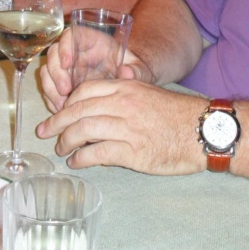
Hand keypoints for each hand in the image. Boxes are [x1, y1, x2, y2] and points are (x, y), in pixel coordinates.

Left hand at [35, 78, 207, 175]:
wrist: (203, 130)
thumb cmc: (177, 113)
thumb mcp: (148, 93)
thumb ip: (123, 94)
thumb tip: (97, 105)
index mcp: (126, 87)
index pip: (84, 90)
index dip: (66, 103)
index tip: (56, 113)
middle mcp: (123, 103)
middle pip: (78, 110)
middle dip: (56, 123)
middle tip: (45, 133)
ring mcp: (127, 127)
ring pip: (83, 131)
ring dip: (66, 142)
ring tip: (61, 150)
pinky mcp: (133, 151)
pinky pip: (97, 153)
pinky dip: (81, 159)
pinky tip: (77, 162)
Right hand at [41, 38, 156, 113]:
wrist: (128, 86)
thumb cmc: (133, 71)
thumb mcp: (139, 69)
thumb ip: (136, 70)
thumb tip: (127, 73)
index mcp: (91, 41)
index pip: (70, 35)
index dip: (65, 47)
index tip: (68, 63)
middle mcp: (75, 52)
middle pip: (54, 54)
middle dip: (56, 73)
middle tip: (65, 90)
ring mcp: (67, 69)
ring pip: (48, 71)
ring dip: (51, 88)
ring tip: (63, 105)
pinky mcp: (63, 84)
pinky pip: (49, 89)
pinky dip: (51, 99)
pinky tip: (60, 110)